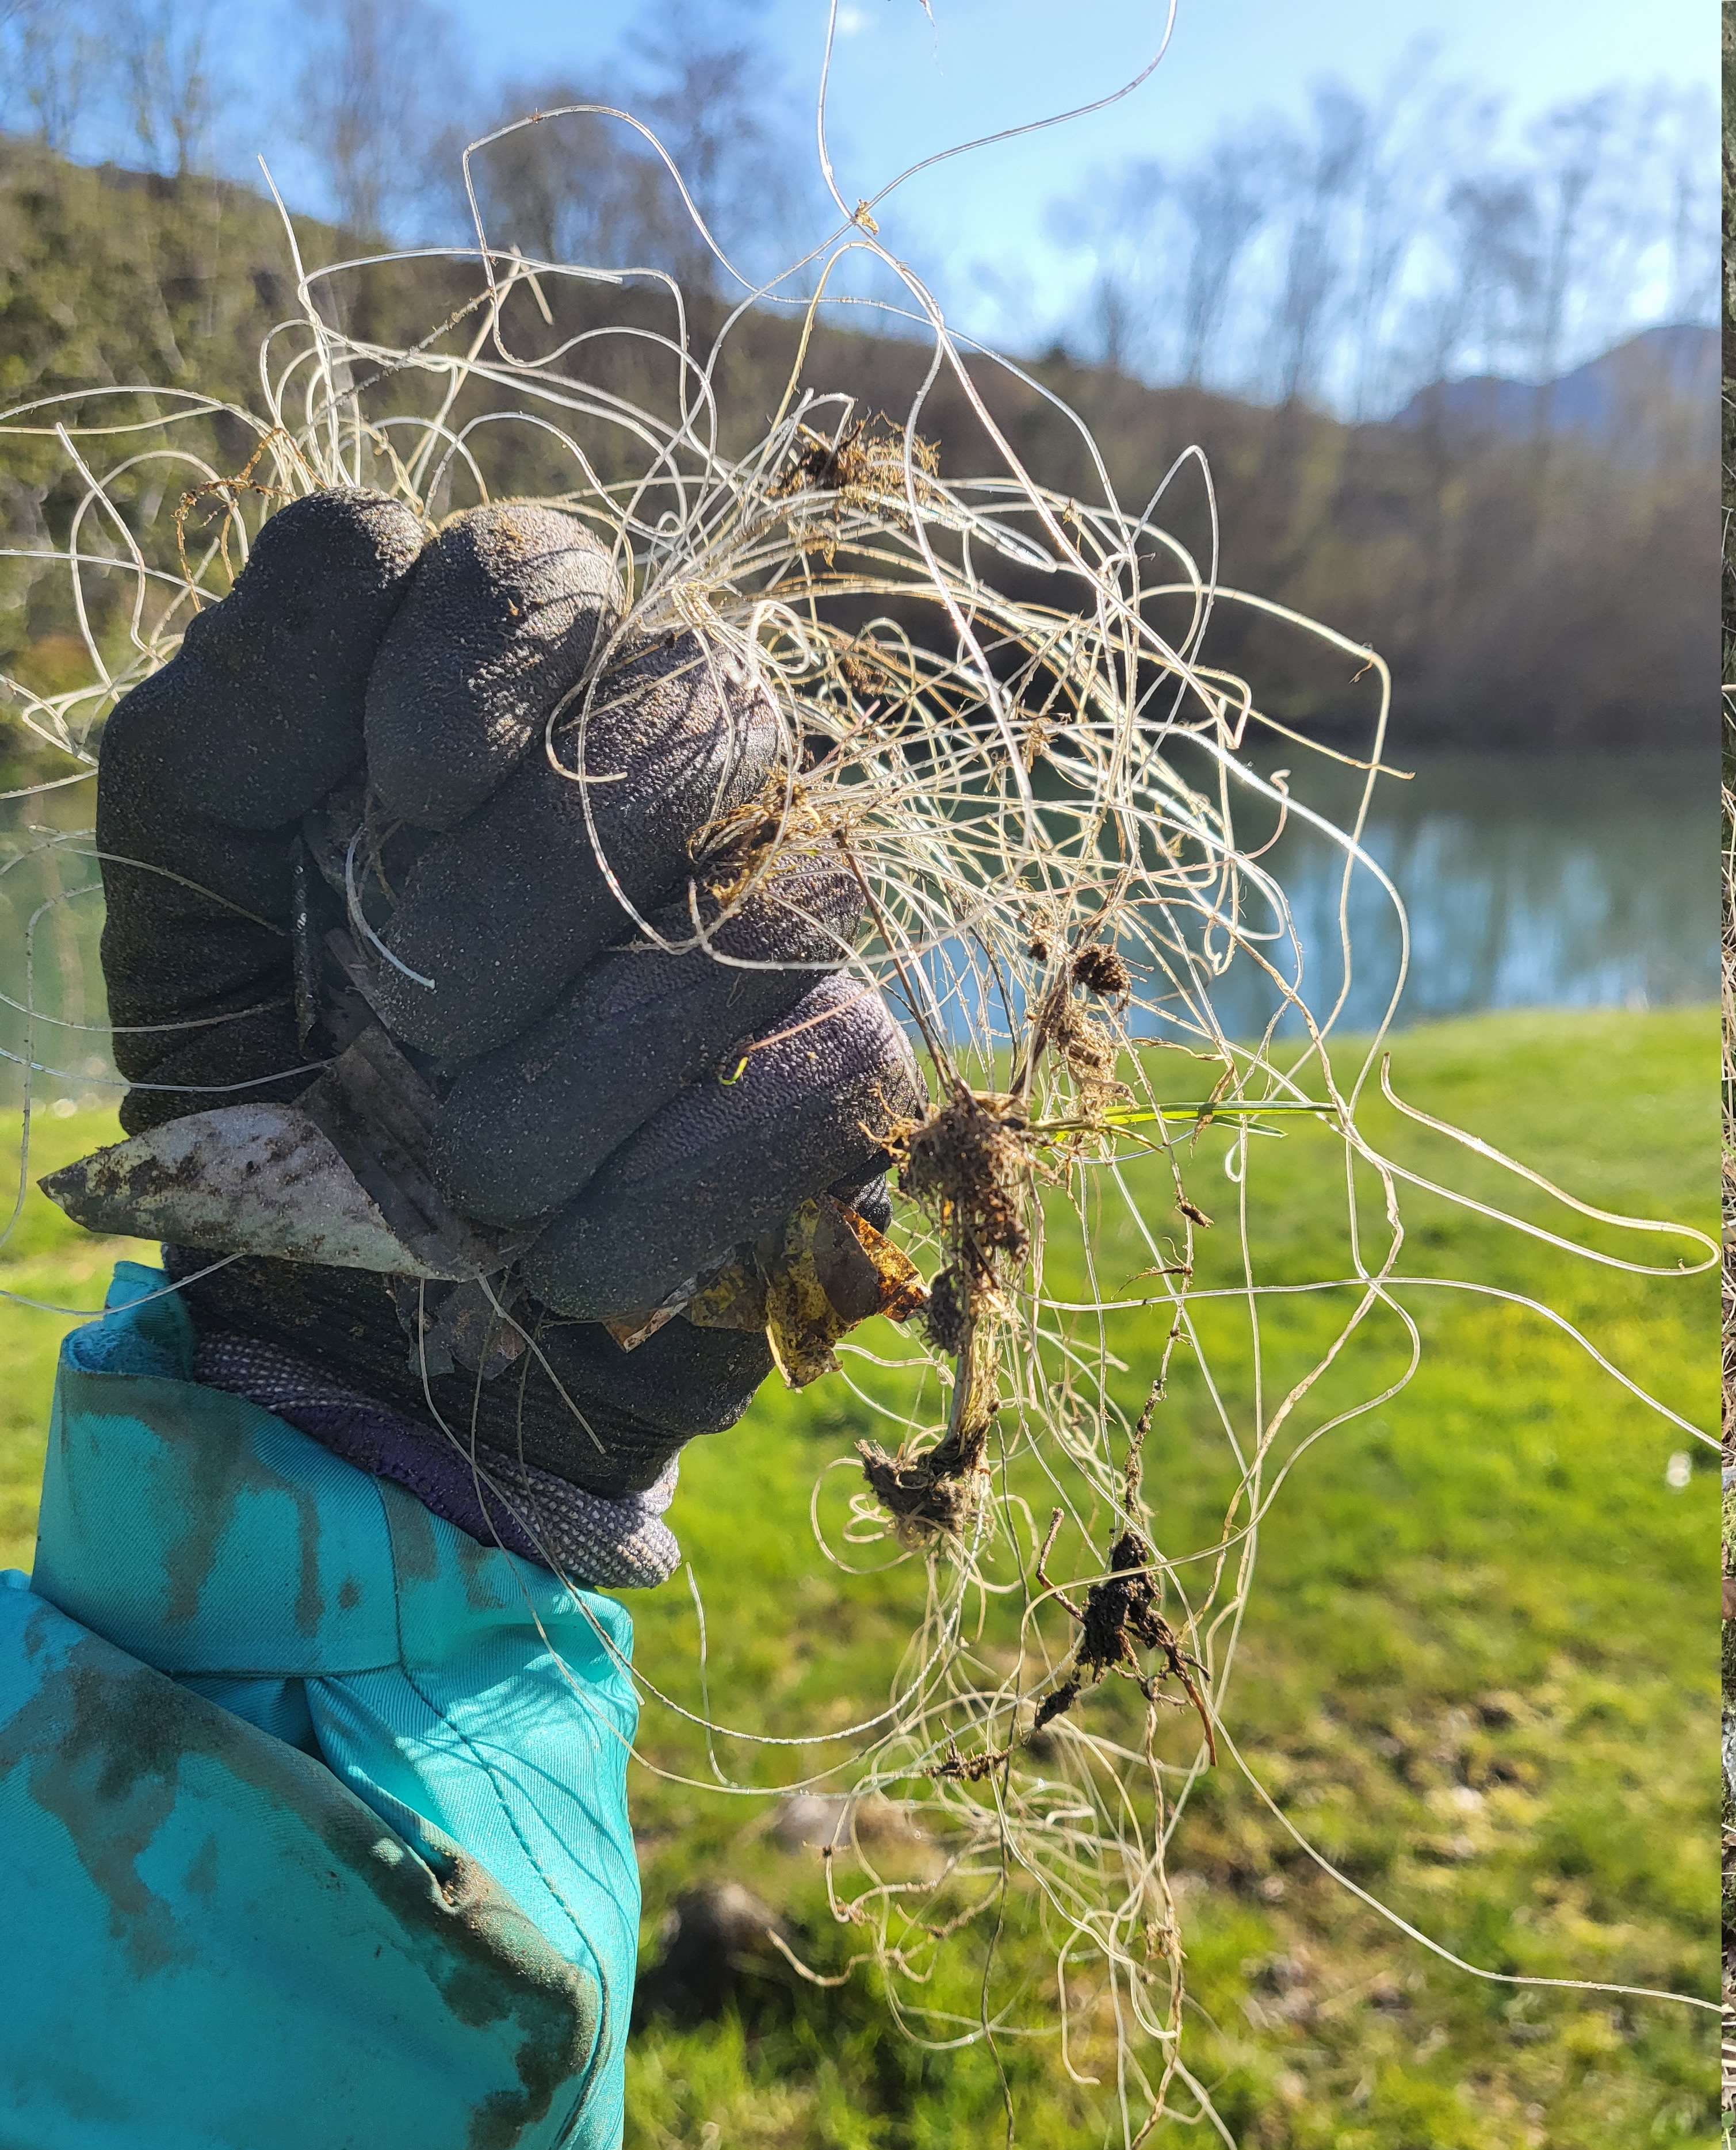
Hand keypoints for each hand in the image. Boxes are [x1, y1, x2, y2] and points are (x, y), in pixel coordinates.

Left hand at [84, 487, 920, 1504]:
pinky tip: (565, 1255)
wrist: (335, 1315)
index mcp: (511, 690)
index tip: (396, 799)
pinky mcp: (847, 1078)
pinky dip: (677, 1184)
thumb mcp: (182, 868)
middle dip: (540, 883)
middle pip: (713, 705)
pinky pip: (844, 1071)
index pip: (546, 567)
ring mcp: (783, 923)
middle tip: (412, 1024)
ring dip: (592, 1063)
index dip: (488, 657)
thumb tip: (372, 543)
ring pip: (790, 901)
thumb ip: (233, 697)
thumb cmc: (255, 1061)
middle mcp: (676, 773)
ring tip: (470, 1172)